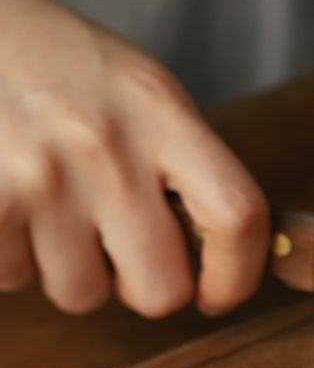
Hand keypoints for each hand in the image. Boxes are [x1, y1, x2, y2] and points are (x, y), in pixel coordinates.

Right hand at [0, 0, 268, 316]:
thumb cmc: (63, 71)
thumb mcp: (143, 95)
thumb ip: (186, 170)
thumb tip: (213, 261)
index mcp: (162, 115)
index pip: (236, 218)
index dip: (237, 276)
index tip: (217, 294)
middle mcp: (108, 147)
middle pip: (161, 291)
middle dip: (141, 286)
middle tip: (118, 247)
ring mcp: (43, 176)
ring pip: (83, 295)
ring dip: (72, 270)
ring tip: (53, 210)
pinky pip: (16, 279)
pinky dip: (15, 258)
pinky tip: (13, 206)